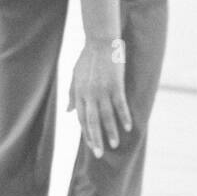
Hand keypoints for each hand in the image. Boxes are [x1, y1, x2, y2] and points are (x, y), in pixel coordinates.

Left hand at [67, 38, 132, 158]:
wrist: (100, 41)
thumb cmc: (87, 58)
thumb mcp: (75, 76)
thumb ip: (72, 94)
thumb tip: (69, 111)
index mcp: (79, 93)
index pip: (82, 118)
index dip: (87, 133)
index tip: (92, 146)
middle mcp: (89, 94)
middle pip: (92, 121)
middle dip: (96, 139)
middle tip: (100, 154)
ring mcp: (102, 90)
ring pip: (106, 116)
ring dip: (111, 132)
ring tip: (115, 145)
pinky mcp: (115, 84)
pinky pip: (119, 104)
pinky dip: (123, 117)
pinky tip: (128, 127)